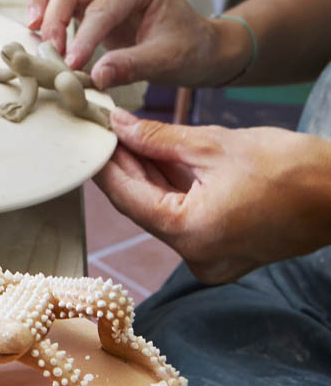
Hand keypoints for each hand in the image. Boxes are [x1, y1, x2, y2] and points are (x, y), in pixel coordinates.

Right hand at [27, 0, 246, 88]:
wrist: (198, 46)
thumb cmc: (189, 49)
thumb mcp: (167, 61)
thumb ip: (132, 66)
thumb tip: (96, 77)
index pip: (101, 6)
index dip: (83, 37)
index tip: (71, 66)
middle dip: (55, 20)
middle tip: (51, 54)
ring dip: (41, 5)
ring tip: (33, 34)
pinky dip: (44, 10)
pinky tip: (39, 34)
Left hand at [95, 108, 330, 283]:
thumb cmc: (293, 169)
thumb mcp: (215, 146)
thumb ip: (158, 139)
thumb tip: (120, 127)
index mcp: (189, 233)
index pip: (126, 197)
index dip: (106, 164)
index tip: (93, 137)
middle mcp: (195, 256)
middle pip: (142, 206)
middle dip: (126, 167)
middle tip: (109, 132)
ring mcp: (211, 259)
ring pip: (163, 212)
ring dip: (148, 177)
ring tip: (130, 138)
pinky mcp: (224, 251)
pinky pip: (185, 218)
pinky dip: (172, 191)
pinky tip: (157, 159)